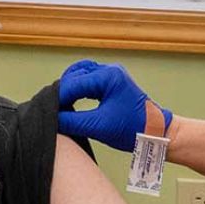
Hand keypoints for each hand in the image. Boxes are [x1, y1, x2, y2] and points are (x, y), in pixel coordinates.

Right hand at [57, 59, 171, 151]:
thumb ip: (72, 121)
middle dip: (62, 92)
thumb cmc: (134, 129)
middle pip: (74, 76)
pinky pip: (88, 79)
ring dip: (69, 89)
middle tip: (52, 110)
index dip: (57, 99)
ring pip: (80, 75)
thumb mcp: (98, 127)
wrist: (158, 132)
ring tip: (60, 107)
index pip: (72, 84)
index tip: (46, 112)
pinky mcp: (112, 82)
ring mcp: (111, 75)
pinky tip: (71, 102)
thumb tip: (51, 118)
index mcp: (108, 76)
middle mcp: (109, 70)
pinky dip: (77, 89)